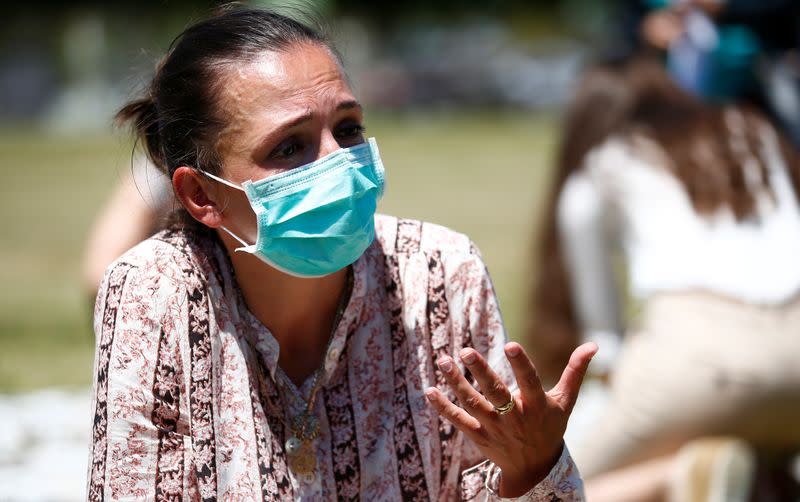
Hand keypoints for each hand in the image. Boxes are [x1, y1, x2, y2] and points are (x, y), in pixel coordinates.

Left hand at [425, 342, 596, 497]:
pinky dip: (443, 407)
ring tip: (444, 360)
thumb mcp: (566, 401)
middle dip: (481, 372)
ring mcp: (495, 428)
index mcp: (537, 407)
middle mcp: (515, 418)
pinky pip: (458, 420)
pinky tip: (429, 390)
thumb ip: (576, 372)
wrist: (534, 469)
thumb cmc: (550, 426)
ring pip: (473, 404)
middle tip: (466, 351)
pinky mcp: (478, 436)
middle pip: (496, 393)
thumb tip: (594, 345)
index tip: (510, 345)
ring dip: (457, 383)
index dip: (521, 364)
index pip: (529, 383)